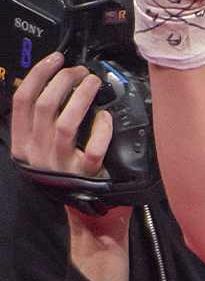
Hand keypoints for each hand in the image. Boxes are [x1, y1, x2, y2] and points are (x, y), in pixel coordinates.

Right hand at [8, 51, 133, 258]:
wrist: (91, 220)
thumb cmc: (70, 179)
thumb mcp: (44, 149)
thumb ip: (39, 121)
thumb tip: (37, 83)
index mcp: (24, 145)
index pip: (22, 101)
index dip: (38, 74)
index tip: (55, 59)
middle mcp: (38, 154)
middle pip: (44, 105)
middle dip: (64, 80)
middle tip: (81, 72)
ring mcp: (61, 165)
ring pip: (67, 122)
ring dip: (82, 96)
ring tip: (94, 84)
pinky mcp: (86, 175)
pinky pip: (94, 146)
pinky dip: (102, 127)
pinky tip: (106, 117)